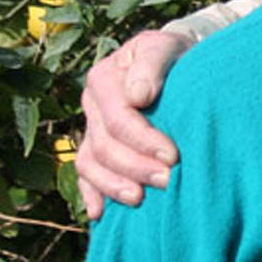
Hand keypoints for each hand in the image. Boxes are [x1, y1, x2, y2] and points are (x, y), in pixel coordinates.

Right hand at [76, 30, 190, 218]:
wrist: (176, 62)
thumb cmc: (174, 55)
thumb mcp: (166, 48)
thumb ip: (153, 65)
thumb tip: (139, 96)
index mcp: (104, 79)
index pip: (119, 118)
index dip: (144, 140)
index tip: (173, 156)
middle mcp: (92, 105)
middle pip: (105, 145)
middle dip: (135, 167)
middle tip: (167, 181)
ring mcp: (91, 127)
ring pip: (90, 163)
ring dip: (113, 185)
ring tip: (140, 200)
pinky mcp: (96, 146)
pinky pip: (85, 174)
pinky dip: (91, 194)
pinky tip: (99, 214)